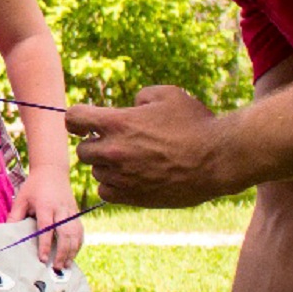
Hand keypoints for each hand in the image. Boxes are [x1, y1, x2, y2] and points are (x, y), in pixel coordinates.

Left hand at [8, 165, 82, 265]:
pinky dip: (78, 244)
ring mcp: (71, 211)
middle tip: (56, 268)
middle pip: (65, 233)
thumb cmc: (34, 186)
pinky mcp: (77, 213)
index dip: (46, 245)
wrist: (52, 170)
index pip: (47, 228)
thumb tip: (6, 233)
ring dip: (72, 251)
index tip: (43, 259)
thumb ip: (15, 216)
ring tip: (65, 266)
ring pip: (75, 234)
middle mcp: (61, 209)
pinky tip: (73, 255)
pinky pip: (80, 231)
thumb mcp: (21, 198)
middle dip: (62, 252)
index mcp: (46, 206)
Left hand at [67, 87, 233, 206]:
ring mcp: (120, 175)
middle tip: (117, 142)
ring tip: (133, 160)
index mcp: (117, 123)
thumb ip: (142, 96)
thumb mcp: (170, 95)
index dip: (76, 119)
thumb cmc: (196, 124)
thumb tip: (132, 106)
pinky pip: (106, 191)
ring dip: (108, 165)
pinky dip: (113, 185)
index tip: (82, 123)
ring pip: (96, 171)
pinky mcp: (130, 196)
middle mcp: (113, 150)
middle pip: (83, 150)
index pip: (74, 117)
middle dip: (96, 144)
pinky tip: (131, 177)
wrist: (218, 159)